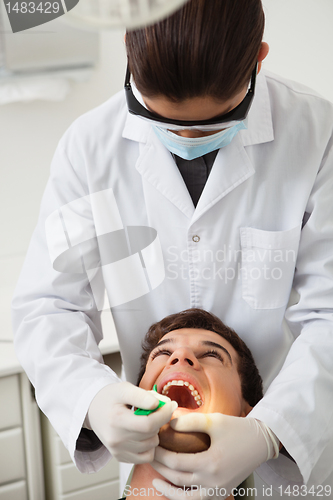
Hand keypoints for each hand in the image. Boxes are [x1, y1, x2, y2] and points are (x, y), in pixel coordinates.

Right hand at [87, 381, 177, 463]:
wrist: (93, 410)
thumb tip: (160, 405)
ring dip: (154, 433)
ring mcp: (117, 450)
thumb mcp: (124, 388)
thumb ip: (142, 395)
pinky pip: (146, 457)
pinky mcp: (120, 457)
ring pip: (151, 446)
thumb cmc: (111, 397)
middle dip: (159, 420)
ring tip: (145, 421)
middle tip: (155, 410)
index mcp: (116, 419)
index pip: (148, 424)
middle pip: (151, 434)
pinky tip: (144, 434)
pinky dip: (150, 446)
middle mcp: (115, 438)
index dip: (164, 414)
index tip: (171, 404)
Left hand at [151, 413, 278, 498]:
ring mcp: (218, 490)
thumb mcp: (214, 420)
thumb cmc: (238, 429)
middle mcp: (213, 481)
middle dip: (160, 467)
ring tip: (155, 481)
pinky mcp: (221, 492)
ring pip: (186, 497)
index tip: (152, 443)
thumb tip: (170, 425)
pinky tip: (174, 489)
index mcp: (211, 463)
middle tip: (149, 456)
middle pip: (178, 479)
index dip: (161, 454)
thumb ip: (191, 421)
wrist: (260, 442)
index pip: (176, 462)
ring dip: (168, 489)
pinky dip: (183, 497)